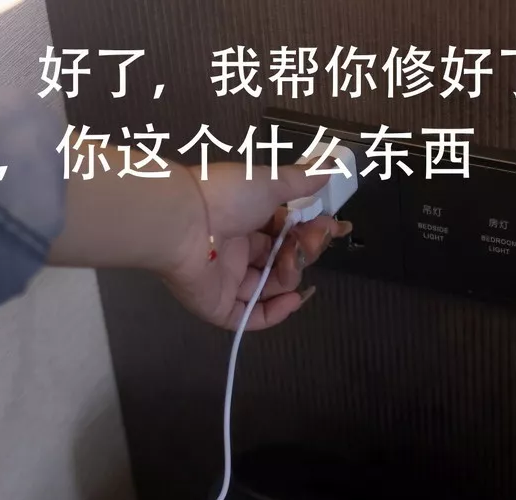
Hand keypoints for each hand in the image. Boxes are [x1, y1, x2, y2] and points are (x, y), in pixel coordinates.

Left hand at [161, 161, 351, 330]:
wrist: (184, 222)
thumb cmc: (224, 197)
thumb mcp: (270, 182)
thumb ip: (302, 180)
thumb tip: (331, 166)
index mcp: (245, 220)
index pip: (284, 233)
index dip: (309, 232)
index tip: (332, 228)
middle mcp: (236, 251)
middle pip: (279, 262)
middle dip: (302, 254)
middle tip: (309, 242)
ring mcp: (226, 280)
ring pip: (269, 289)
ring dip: (290, 279)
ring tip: (291, 264)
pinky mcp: (218, 307)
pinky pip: (251, 317)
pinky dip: (275, 312)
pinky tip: (293, 299)